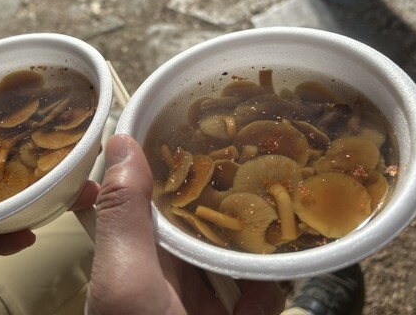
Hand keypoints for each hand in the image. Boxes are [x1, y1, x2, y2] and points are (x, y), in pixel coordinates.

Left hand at [0, 34, 97, 256]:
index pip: (15, 132)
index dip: (48, 128)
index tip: (78, 124)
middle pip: (26, 171)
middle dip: (64, 173)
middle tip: (91, 171)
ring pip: (13, 206)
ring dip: (49, 205)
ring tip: (76, 199)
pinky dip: (2, 240)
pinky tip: (24, 236)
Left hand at [87, 134, 285, 314]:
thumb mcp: (127, 281)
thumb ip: (125, 216)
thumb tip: (119, 139)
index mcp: (135, 255)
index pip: (146, 194)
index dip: (162, 159)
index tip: (183, 119)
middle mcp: (168, 272)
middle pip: (196, 216)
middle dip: (220, 185)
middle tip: (250, 143)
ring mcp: (203, 300)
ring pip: (232, 250)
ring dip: (255, 225)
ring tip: (281, 181)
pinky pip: (262, 291)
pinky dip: (277, 274)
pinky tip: (296, 250)